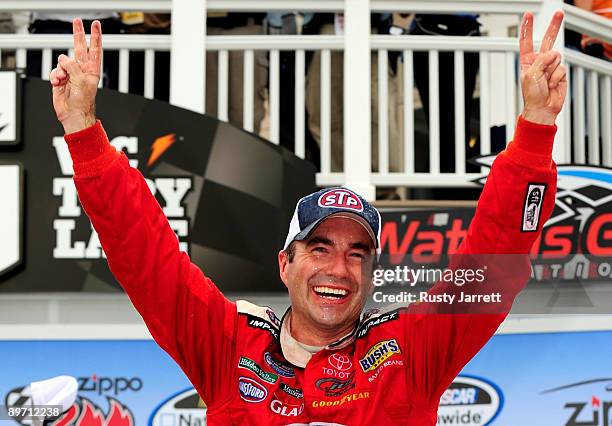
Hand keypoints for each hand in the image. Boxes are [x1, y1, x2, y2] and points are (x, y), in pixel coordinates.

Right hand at [50, 19, 101, 133]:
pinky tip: (57, 83)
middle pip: (80, 47)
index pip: (95, 49)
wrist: (73, 114)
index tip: (96, 24)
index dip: (95, 36)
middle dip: (78, 34)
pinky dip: (55, 76)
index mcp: (92, 69)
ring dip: (61, 70)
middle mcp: (82, 69)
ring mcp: (71, 73)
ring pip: (62, 61)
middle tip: (77, 21)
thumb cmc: (83, 101)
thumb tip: (64, 58)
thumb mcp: (82, 81)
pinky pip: (55, 71)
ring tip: (64, 80)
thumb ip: (73, 66)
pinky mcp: (60, 78)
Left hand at [519, 11, 567, 125]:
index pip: (527, 41)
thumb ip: (541, 60)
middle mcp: (539, 62)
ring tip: (545, 81)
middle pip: (548, 40)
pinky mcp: (560, 72)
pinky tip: (552, 85)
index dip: (528, 28)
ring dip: (551, 70)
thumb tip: (553, 53)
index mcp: (527, 61)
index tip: (528, 16)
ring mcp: (551, 66)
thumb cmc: (532, 95)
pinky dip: (557, 77)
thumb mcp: (531, 75)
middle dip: (553, 26)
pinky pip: (562, 67)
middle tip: (559, 13)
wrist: (542, 109)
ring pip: (556, 56)